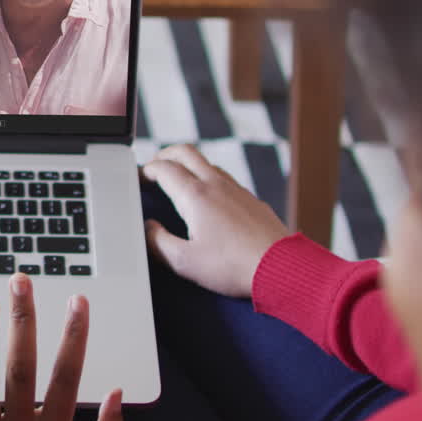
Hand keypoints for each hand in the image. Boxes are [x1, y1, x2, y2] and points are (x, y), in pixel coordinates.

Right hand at [141, 144, 290, 297]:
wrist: (281, 268)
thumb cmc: (233, 266)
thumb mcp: (184, 261)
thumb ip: (157, 242)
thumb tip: (148, 229)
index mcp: (195, 196)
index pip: (164, 169)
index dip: (147, 170)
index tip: (140, 177)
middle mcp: (216, 185)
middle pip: (185, 152)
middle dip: (165, 154)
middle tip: (155, 165)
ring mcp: (237, 189)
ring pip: (207, 163)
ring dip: (188, 164)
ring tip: (179, 180)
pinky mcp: (252, 200)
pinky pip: (225, 178)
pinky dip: (208, 178)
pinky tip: (209, 198)